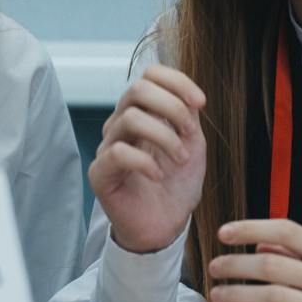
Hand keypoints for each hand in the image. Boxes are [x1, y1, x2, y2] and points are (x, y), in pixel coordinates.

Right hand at [88, 65, 206, 252]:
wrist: (164, 227)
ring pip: (130, 118)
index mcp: (142, 113)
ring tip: (181, 160)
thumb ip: (187, 115)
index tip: (201, 103)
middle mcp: (121, 124)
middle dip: (172, 106)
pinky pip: (118, 153)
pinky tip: (159, 176)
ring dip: (165, 137)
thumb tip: (187, 92)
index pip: (149, 75)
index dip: (177, 81)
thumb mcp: (191, 144)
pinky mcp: (100, 173)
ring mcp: (108, 147)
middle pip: (137, 88)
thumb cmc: (175, 186)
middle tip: (190, 133)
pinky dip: (146, 162)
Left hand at [208, 219, 301, 301]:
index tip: (223, 233)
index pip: (287, 230)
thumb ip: (297, 253)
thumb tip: (257, 242)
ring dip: (238, 295)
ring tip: (218, 295)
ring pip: (272, 297)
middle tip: (213, 268)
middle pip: (271, 265)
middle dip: (234, 265)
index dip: (251, 228)